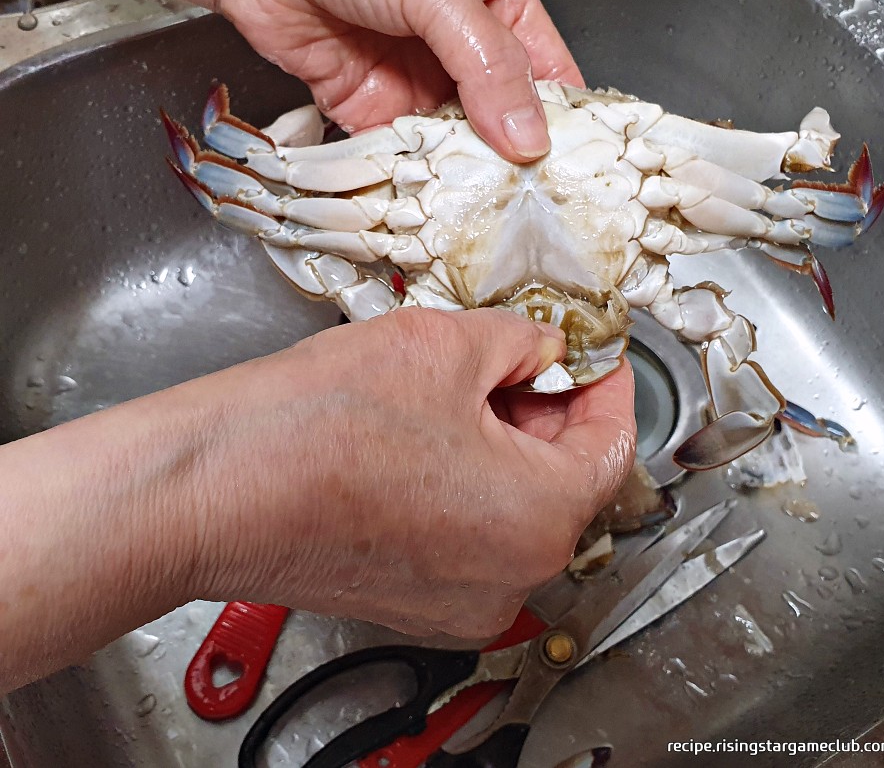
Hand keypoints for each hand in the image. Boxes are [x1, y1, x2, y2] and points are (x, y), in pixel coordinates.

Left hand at [0, 0, 582, 159]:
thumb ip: (486, 63)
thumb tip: (529, 136)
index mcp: (497, 6)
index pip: (548, 73)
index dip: (564, 123)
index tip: (577, 173)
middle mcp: (461, 51)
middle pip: (503, 119)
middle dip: (515, 163)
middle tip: (534, 212)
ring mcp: (416, 85)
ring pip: (456, 146)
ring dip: (466, 180)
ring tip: (490, 220)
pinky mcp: (371, 112)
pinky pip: (405, 157)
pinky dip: (417, 182)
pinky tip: (435, 210)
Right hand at [188, 309, 635, 636]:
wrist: (213, 486)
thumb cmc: (316, 426)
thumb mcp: (446, 344)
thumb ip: (521, 341)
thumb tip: (543, 348)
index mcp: (539, 520)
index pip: (611, 442)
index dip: (604, 382)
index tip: (590, 354)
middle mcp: (509, 579)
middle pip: (560, 478)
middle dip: (543, 409)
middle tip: (514, 357)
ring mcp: (458, 601)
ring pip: (509, 507)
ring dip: (498, 445)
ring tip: (452, 389)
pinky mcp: (410, 600)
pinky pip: (464, 535)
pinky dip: (460, 484)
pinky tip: (417, 437)